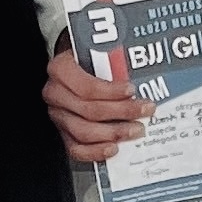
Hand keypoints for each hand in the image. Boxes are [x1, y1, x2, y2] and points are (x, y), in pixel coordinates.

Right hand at [43, 38, 150, 165]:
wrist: (74, 64)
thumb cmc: (88, 56)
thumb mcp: (98, 49)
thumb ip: (114, 58)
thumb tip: (144, 70)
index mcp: (60, 69)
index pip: (86, 86)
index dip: (111, 92)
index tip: (132, 90)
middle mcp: (55, 93)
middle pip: (88, 110)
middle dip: (121, 112)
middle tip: (145, 110)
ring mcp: (58, 115)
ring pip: (83, 131)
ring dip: (113, 133)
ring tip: (135, 130)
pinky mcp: (62, 132)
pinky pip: (75, 148)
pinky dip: (95, 152)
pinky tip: (113, 148)